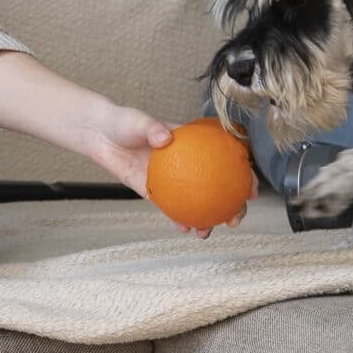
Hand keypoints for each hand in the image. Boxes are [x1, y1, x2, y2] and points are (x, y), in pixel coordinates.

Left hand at [78, 102, 240, 236]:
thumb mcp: (138, 121)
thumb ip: (152, 128)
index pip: (225, 159)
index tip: (252, 189)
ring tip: (207, 231)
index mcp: (194, 145)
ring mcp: (173, 179)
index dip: (243, 174)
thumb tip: (165, 139)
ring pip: (196, 202)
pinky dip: (179, 218)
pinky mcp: (155, 191)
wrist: (100, 135)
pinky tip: (184, 229)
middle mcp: (188, 164)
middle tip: (234, 219)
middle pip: (217, 186)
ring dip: (206, 219)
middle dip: (231, 206)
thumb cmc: (123, 122)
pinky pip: (171, 208)